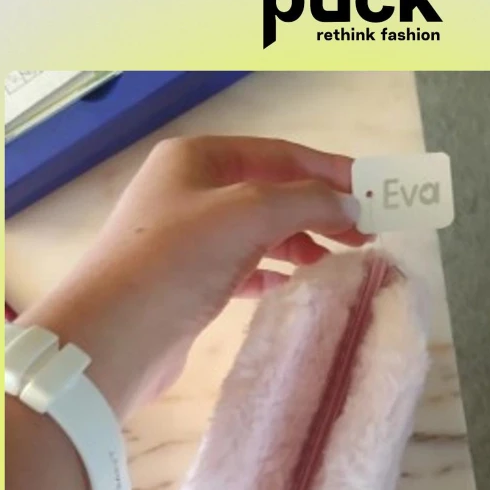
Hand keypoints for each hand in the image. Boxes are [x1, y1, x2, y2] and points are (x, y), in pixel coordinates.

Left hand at [18, 135, 364, 418]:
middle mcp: (192, 191)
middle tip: (367, 234)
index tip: (374, 191)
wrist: (115, 335)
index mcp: (200, 158)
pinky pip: (245, 267)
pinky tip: (296, 285)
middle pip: (273, 192)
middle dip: (321, 210)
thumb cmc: (178, 259)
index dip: (331, 170)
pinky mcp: (191, 281)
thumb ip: (306, 201)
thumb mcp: (249, 213)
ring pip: (261, 232)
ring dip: (302, 242)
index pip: (281, 154)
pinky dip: (275, 272)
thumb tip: (349, 206)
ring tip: (341, 262)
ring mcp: (189, 238)